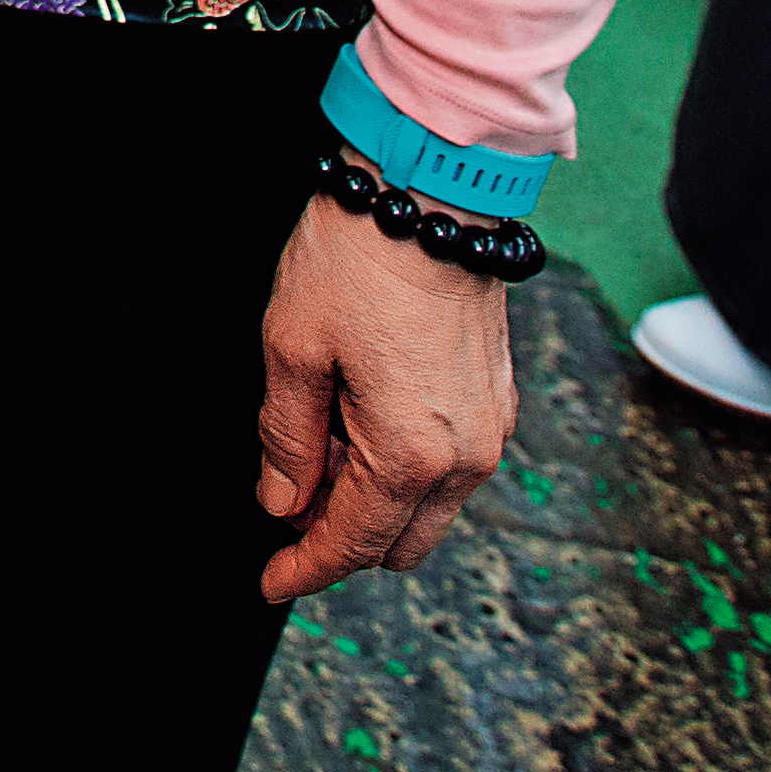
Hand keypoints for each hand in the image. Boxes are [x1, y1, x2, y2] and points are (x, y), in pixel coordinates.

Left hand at [252, 198, 516, 598]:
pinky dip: (406, 464)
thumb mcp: (292, 348)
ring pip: (428, 508)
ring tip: (322, 430)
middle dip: (339, 531)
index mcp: (411, 453)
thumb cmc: (358, 259)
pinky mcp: (500, 398)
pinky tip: (361, 414)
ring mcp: (491, 427)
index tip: (270, 581)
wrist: (431, 190)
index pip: (352, 543)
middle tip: (288, 484)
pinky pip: (451, 465)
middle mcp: (465, 455)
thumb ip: (285, 438)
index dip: (304, 568)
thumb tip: (283, 500)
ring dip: (374, 496)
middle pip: (397, 542)